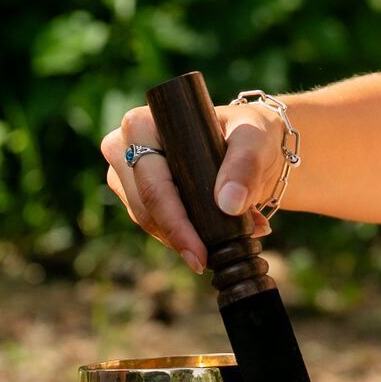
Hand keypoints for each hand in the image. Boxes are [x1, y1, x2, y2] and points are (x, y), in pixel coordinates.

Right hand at [101, 100, 283, 269]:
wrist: (254, 151)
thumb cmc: (251, 134)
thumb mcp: (256, 140)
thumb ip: (245, 165)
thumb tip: (228, 204)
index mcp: (144, 124)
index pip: (152, 182)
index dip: (174, 220)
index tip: (200, 252)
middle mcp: (125, 146)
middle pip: (143, 206)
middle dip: (180, 236)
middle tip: (213, 257)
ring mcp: (126, 173)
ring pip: (145, 220)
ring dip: (183, 237)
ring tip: (226, 235)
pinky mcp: (135, 195)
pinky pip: (152, 225)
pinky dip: (182, 236)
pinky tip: (210, 235)